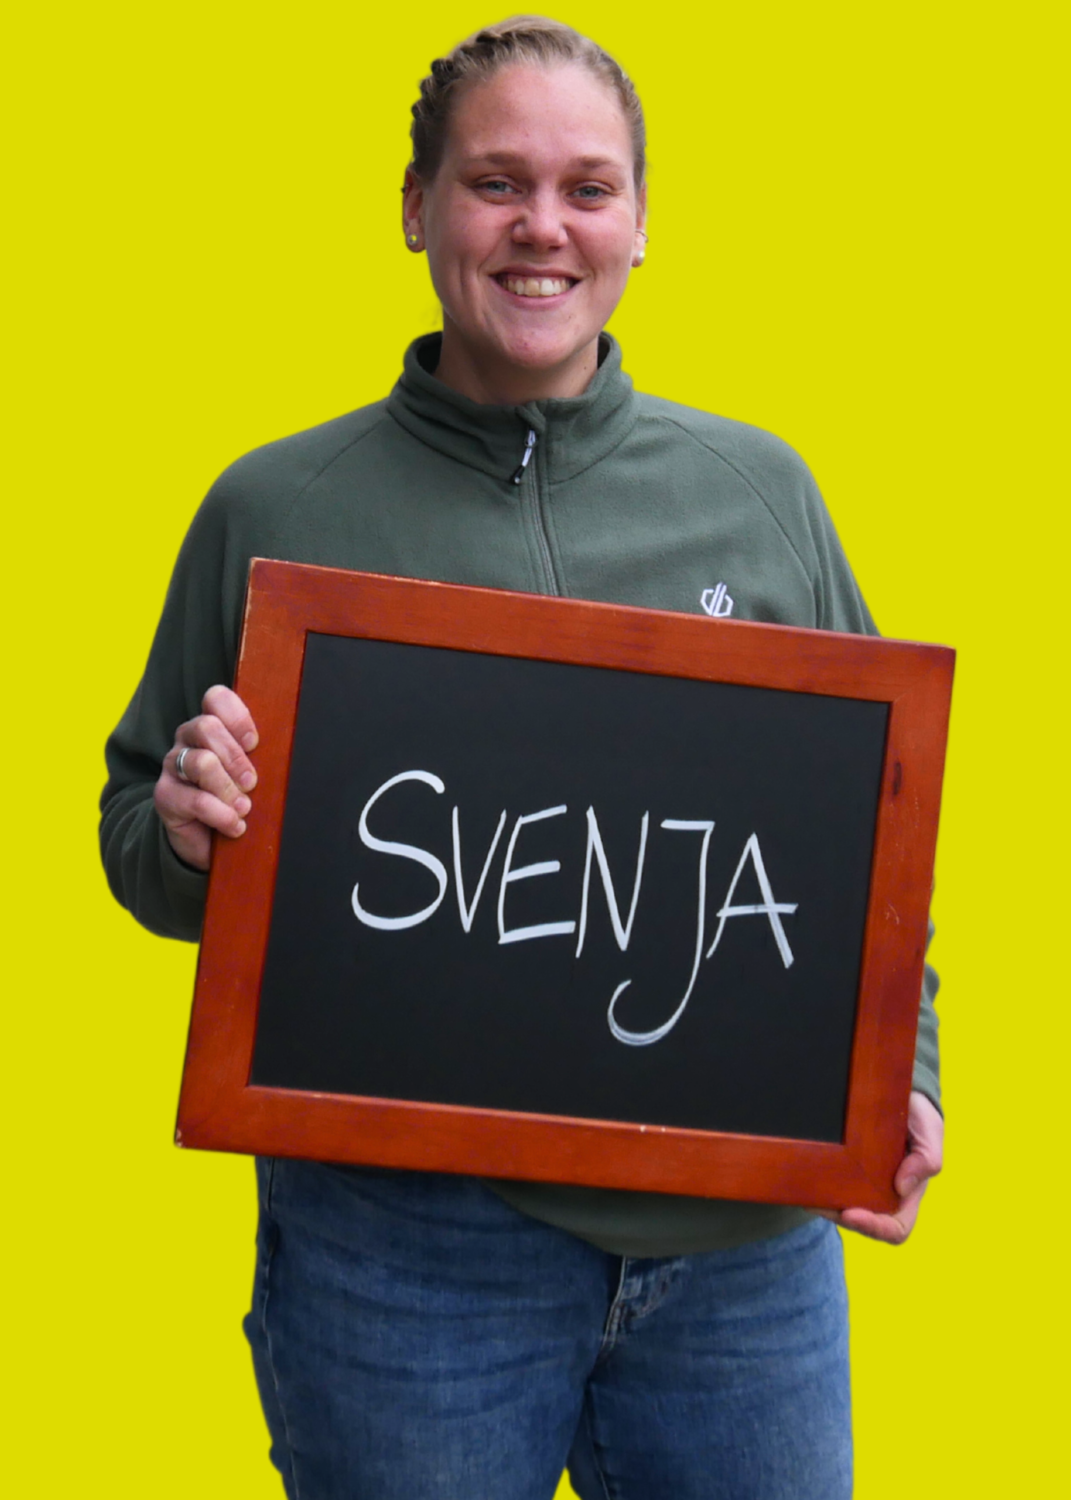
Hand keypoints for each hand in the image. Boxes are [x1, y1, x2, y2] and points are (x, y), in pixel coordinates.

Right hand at [154, 685, 258, 870]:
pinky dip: (221, 815)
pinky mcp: (165, 795)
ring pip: (201, 762)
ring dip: (228, 788)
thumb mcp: (251, 773)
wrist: (208, 840)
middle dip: (236, 757)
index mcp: (211, 725)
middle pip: (207, 727)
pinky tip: (235, 826)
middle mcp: (187, 739)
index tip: (254, 744)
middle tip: (251, 783)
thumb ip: (260, 756)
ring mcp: (173, 766)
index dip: (237, 718)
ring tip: (244, 808)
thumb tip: (285, 753)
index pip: (216, 698)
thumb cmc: (237, 798)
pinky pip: (195, 800)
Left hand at [818, 1091, 943, 1244]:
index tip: (850, 1213)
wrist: (897, 1092)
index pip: (895, 1228)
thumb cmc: (919, 1116)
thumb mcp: (929, 1132)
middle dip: (840, 1217)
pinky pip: (830, 1188)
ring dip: (824, 1206)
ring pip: (842, 1209)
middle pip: (862, 1223)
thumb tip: (902, 1188)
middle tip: (820, 1204)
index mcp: (908, 1194)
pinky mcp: (846, 1169)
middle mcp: (884, 1194)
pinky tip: (803, 1180)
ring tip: (807, 1195)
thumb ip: (926, 1160)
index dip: (874, 1227)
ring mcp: (863, 1184)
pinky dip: (817, 1189)